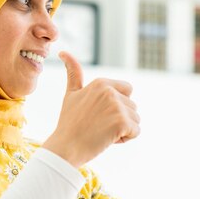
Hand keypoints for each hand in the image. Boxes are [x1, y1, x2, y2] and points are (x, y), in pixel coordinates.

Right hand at [42, 51, 140, 167]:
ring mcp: (117, 106)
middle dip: (120, 118)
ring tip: (102, 132)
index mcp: (101, 83)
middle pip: (132, 106)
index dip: (118, 105)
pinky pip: (136, 131)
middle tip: (98, 125)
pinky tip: (108, 139)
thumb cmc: (69, 123)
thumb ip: (73, 73)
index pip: (128, 90)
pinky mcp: (122, 122)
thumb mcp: (71, 94)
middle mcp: (110, 91)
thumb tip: (63, 51)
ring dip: (123, 129)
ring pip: (135, 119)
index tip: (99, 113)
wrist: (65, 148)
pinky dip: (126, 138)